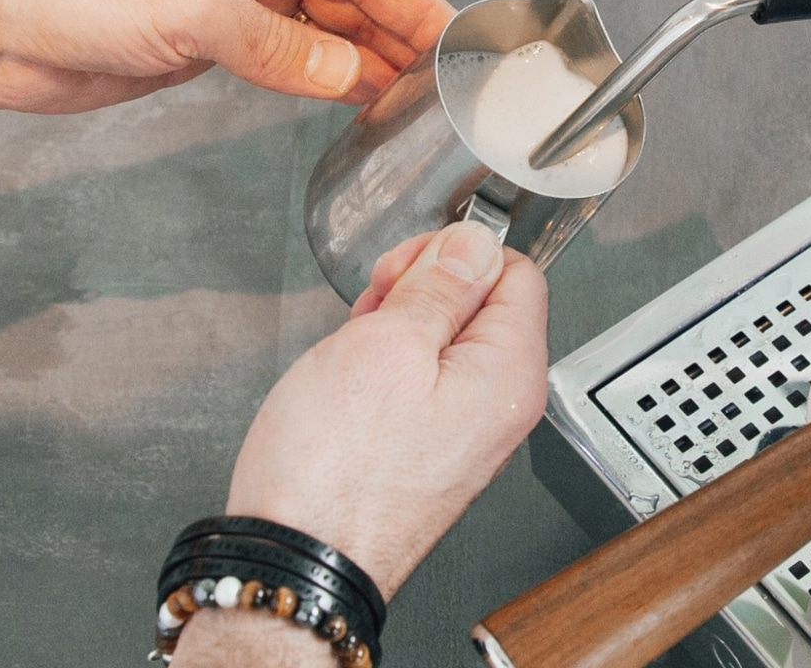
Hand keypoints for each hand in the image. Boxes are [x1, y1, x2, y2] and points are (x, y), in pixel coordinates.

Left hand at [0, 0, 453, 111]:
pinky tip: (352, 96)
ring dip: (362, 60)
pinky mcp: (214, 33)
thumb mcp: (190, 9)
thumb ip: (277, 47)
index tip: (449, 32)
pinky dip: (321, 77)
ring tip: (407, 93)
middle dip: (392, 31)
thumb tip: (343, 73)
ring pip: (322, 25)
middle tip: (438, 74)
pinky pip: (287, 55)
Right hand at [222, 221, 547, 597]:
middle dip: (423, 291)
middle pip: (482, 304)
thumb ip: (440, 283)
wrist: (294, 566)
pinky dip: (387, 366)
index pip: (516, 271)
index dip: (457, 255)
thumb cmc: (333, 473)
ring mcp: (467, 431)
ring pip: (445, 339)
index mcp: (510, 374)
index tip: (410, 269)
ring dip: (398, 327)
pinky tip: (351, 379)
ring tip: (355, 348)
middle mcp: (501, 406)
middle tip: (376, 309)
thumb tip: (475, 243)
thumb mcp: (387, 344)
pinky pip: (423, 381)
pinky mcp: (431, 449)